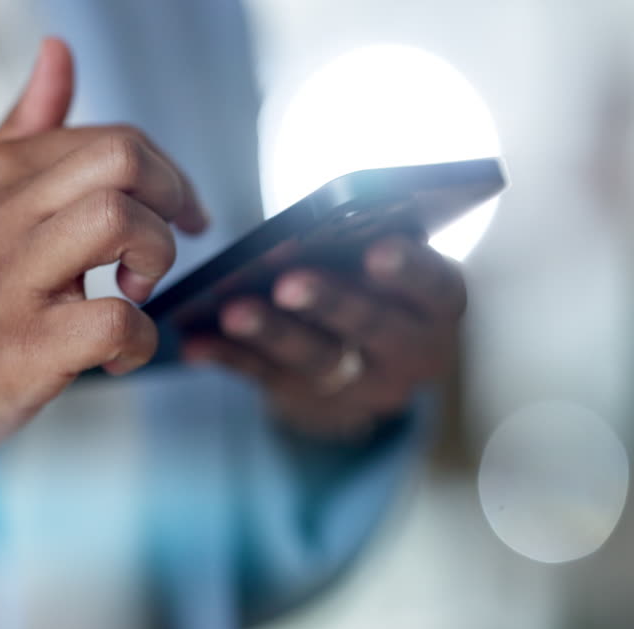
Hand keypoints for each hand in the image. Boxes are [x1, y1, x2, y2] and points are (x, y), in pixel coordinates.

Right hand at [0, 38, 206, 474]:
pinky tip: (120, 353)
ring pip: (119, 220)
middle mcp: (4, 215)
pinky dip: (139, 340)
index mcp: (1, 174)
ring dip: (156, 258)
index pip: (115, 138)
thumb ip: (24, 128)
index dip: (169, 175)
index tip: (179, 215)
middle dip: (172, 200)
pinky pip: (114, 321)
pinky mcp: (24, 350)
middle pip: (123, 159)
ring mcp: (12, 282)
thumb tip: (58, 50)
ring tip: (135, 293)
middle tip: (160, 246)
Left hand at [184, 233, 464, 440]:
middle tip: (287, 282)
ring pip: (318, 360)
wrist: (366, 366)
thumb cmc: (374, 284)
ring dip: (272, 332)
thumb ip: (367, 242)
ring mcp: (362, 386)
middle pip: (373, 328)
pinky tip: (195, 340)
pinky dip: (229, 356)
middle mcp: (410, 354)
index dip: (409, 270)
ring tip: (233, 309)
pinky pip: (266, 378)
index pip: (437, 287)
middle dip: (329, 301)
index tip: (376, 249)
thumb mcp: (389, 266)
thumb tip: (314, 220)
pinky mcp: (311, 403)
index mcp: (438, 306)